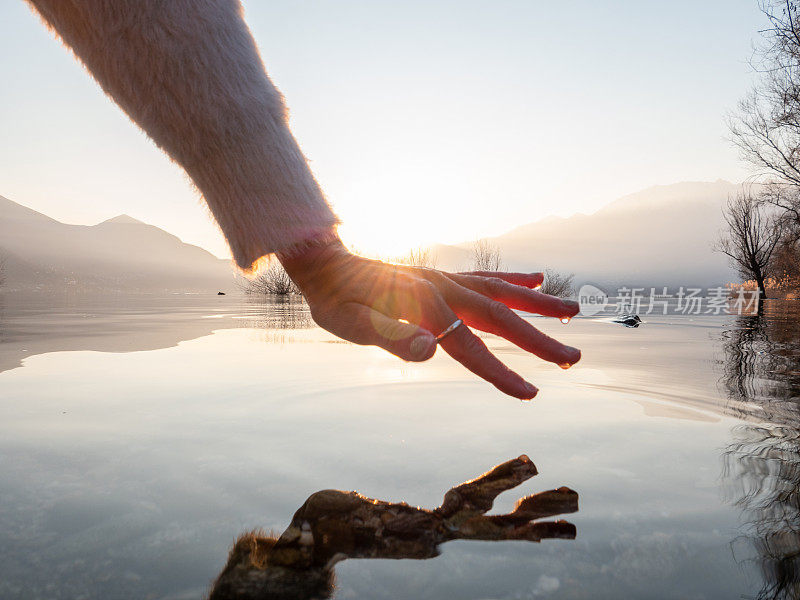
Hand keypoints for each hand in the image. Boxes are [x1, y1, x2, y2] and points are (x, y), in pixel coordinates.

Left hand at [279, 237, 580, 398]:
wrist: (324, 265)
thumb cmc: (335, 300)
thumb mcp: (350, 324)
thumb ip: (390, 337)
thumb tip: (430, 350)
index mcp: (424, 305)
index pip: (470, 347)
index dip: (500, 372)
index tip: (531, 393)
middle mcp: (443, 288)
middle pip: (499, 316)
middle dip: (538, 340)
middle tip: (574, 358)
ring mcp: (445, 278)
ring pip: (502, 291)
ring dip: (538, 304)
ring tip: (574, 313)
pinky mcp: (442, 275)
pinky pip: (485, 276)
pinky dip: (513, 277)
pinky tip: (536, 276)